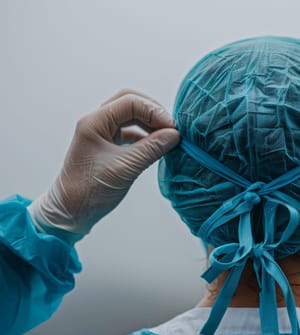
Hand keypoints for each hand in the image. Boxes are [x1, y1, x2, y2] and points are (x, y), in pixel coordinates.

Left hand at [29, 89, 179, 235]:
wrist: (70, 213)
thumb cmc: (90, 191)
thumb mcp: (125, 169)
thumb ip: (151, 149)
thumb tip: (174, 135)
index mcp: (94, 123)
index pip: (130, 102)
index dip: (154, 112)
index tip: (173, 129)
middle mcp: (97, 123)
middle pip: (130, 102)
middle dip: (153, 112)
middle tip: (171, 128)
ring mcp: (102, 133)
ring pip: (131, 116)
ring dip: (150, 123)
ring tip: (167, 137)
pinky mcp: (107, 145)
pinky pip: (130, 131)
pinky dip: (146, 135)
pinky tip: (157, 146)